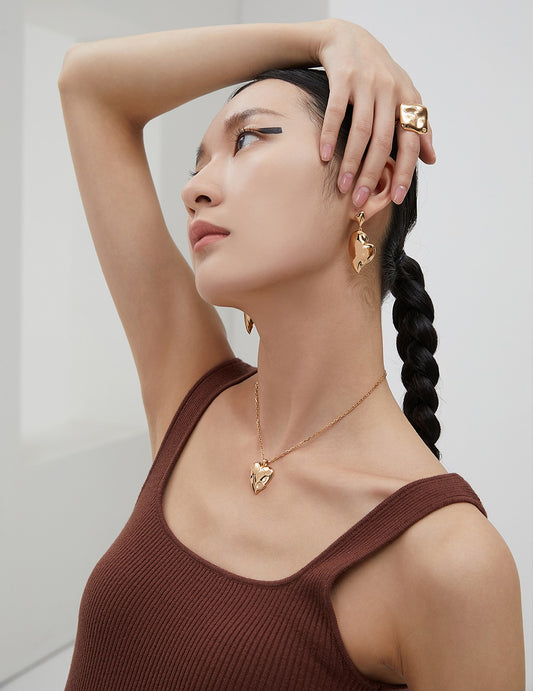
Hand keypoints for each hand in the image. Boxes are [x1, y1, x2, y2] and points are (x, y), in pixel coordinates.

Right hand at [315, 18, 435, 207]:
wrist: (348, 39)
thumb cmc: (378, 75)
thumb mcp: (403, 97)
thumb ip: (418, 128)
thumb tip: (431, 159)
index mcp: (407, 99)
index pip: (410, 141)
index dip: (404, 171)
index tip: (395, 198)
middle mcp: (390, 91)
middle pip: (383, 142)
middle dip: (372, 174)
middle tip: (361, 200)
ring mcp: (367, 83)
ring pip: (361, 131)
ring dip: (352, 162)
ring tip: (343, 186)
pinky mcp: (344, 78)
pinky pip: (337, 113)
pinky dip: (330, 136)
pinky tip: (326, 157)